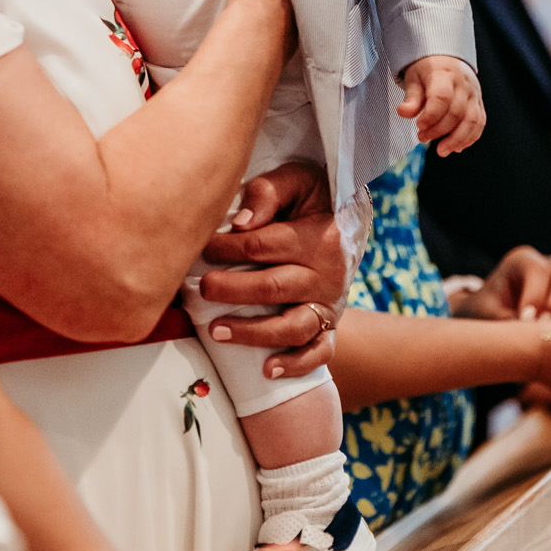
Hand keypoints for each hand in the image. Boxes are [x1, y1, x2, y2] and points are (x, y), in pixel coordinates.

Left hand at [198, 164, 371, 380]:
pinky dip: (296, 364)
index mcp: (319, 236)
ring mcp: (331, 304)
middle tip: (202, 288)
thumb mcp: (297, 180)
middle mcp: (328, 274)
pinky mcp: (331, 325)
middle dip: (233, 290)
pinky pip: (319, 352)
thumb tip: (241, 223)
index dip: (228, 248)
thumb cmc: (311, 198)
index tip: (201, 247)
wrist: (349, 222)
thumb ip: (269, 192)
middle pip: (275, 287)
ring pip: (294, 326)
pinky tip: (268, 370)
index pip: (265, 246)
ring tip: (216, 331)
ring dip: (254, 333)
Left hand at [397, 55, 484, 155]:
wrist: (447, 58)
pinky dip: (469, 138)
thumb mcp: (414, 78)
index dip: (431, 115)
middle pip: (456, 112)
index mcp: (445, 74)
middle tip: (422, 137)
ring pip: (472, 121)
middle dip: (439, 130)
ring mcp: (474, 94)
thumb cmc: (427, 69)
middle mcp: (463, 84)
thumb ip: (411, 97)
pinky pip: (479, 123)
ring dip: (457, 140)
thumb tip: (403, 112)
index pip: (442, 97)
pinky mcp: (479, 103)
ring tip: (441, 151)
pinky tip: (456, 147)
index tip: (419, 125)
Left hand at [451, 247, 550, 322]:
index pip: (538, 268)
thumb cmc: (484, 315)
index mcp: (523, 262)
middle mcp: (549, 268)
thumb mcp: (486, 316)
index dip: (535, 294)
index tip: (525, 320)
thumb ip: (506, 321)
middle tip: (545, 326)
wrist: (490, 325)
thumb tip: (534, 331)